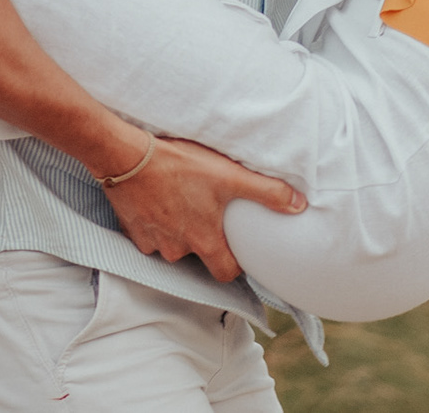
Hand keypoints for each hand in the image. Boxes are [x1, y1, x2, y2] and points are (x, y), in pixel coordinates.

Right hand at [102, 136, 306, 281]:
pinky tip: (159, 203)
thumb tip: (300, 205)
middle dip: (204, 243)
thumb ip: (267, 193)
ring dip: (179, 232)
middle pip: (198, 259)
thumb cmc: (180, 165)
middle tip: (207, 217)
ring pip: (172, 247)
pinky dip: (155, 224)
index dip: (233, 262)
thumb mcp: (229, 175)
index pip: (226, 272)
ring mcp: (153, 242)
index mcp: (204, 241)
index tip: (235, 247)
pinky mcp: (133, 231)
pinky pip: (149, 237)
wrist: (128, 156)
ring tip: (182, 205)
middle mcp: (177, 249)